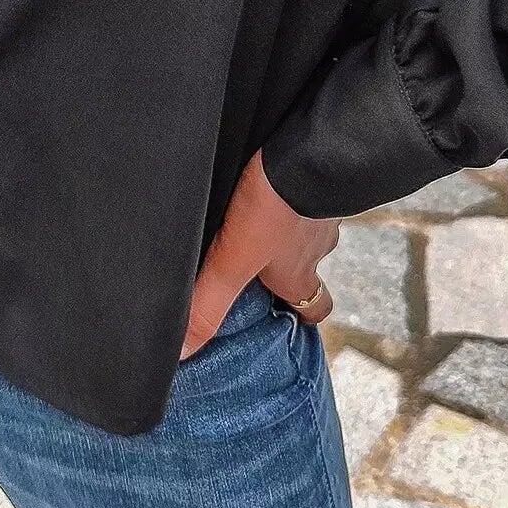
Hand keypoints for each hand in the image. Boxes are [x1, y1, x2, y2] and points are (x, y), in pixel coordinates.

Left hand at [179, 147, 338, 358]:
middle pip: (308, 265)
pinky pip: (306, 187)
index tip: (281, 313)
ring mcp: (323, 211)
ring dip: (288, 222)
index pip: (314, 309)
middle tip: (261, 255)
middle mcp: (317, 248)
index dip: (300, 313)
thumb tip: (184, 354)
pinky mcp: (319, 175)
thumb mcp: (234, 261)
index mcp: (299, 275)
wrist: (310, 153)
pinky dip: (291, 186)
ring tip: (258, 210)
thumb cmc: (276, 210)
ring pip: (307, 226)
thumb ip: (208, 303)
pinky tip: (268, 175)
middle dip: (288, 263)